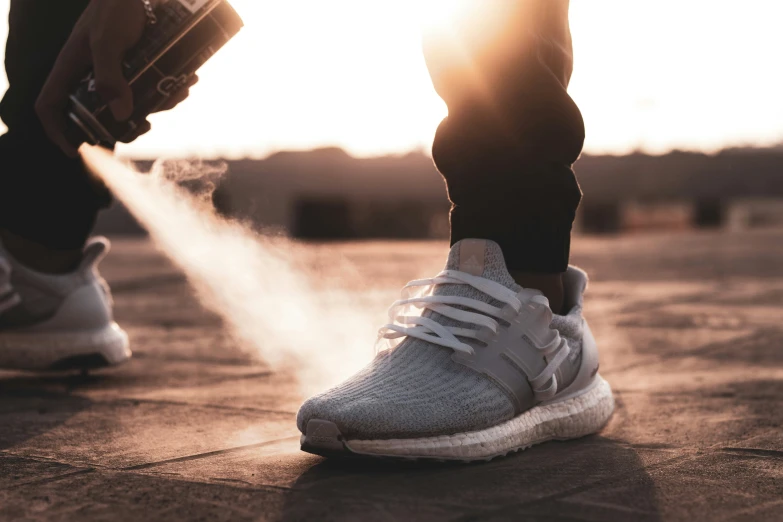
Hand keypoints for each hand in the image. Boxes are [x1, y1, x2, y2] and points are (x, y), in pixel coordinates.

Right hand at [35, 0, 193, 155]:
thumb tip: (122, 116)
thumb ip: (110, 77)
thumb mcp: (108, 41)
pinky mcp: (134, 67)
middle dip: (123, 126)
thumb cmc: (114, 9)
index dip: (57, 131)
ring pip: (129, 104)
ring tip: (178, 92)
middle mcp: (89, 75)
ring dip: (156, 105)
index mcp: (71, 69)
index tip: (74, 150)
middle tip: (145, 125)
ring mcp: (113, 73)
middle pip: (96, 116)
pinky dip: (167, 90)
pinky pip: (148, 89)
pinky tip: (186, 80)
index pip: (50, 106)